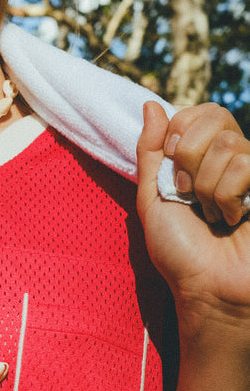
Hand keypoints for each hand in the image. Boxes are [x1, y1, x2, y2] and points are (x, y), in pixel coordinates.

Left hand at [137, 102, 249, 336]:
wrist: (206, 287)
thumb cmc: (179, 252)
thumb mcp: (151, 199)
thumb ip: (150, 151)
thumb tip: (150, 103)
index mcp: (200, 158)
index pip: (195, 112)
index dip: (178, 138)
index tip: (173, 177)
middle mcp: (229, 158)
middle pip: (213, 118)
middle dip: (190, 162)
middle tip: (191, 197)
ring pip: (230, 145)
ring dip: (209, 189)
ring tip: (213, 215)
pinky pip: (247, 164)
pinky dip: (229, 196)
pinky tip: (233, 217)